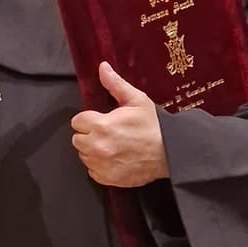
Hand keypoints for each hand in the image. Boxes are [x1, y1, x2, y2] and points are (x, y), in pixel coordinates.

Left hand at [71, 61, 168, 186]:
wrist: (170, 153)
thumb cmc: (154, 126)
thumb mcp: (137, 100)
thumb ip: (115, 84)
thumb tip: (102, 68)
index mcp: (101, 125)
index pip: (77, 121)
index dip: (89, 119)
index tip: (101, 120)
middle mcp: (97, 146)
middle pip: (77, 139)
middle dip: (89, 134)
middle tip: (108, 133)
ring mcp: (101, 164)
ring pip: (83, 155)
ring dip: (93, 150)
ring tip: (112, 145)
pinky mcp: (107, 178)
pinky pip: (92, 171)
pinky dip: (100, 166)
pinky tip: (114, 158)